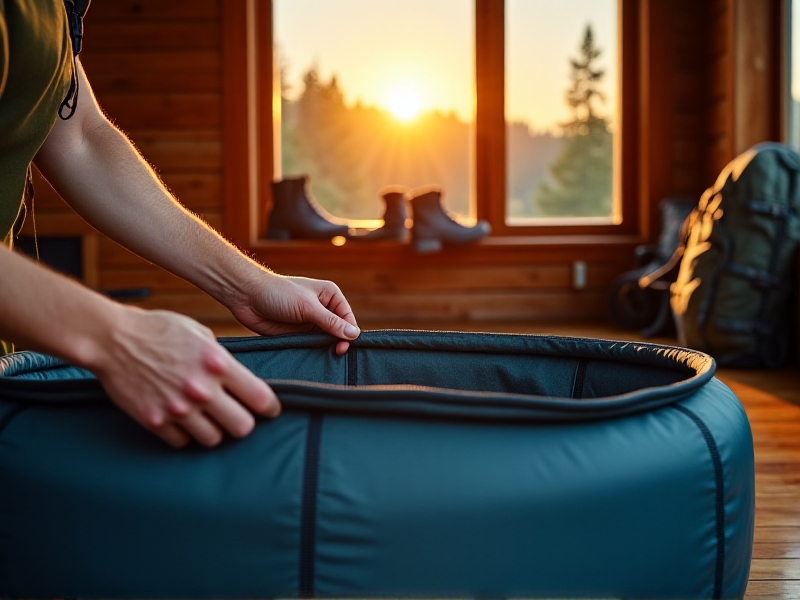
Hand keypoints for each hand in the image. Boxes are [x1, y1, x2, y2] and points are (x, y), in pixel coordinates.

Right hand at [90, 308, 279, 447]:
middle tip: (237, 415)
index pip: (260, 398)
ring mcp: (177, 408)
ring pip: (213, 439)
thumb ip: (222, 358)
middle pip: (242, 427)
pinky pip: (182, 442)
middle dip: (243, 422)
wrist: (112, 339)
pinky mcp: (154, 421)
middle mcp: (200, 389)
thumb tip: (240, 379)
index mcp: (217, 363)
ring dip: (214, 430)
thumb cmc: (158, 330)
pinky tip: (182, 419)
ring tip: (207, 417)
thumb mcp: (199, 334)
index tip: (270, 410)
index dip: (271, 407)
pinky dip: (185, 433)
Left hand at [227, 271, 359, 354]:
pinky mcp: (298, 334)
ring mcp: (310, 323)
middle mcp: (323, 309)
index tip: (343, 346)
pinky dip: (313, 352)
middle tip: (336, 353)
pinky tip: (314, 359)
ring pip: (325, 341)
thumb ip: (330, 322)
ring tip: (326, 357)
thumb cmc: (278, 294)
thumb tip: (354, 334)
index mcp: (330, 296)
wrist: (247, 297)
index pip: (348, 319)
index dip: (348, 333)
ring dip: (325, 349)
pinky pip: (311, 346)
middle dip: (338, 342)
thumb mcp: (307, 307)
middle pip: (339, 331)